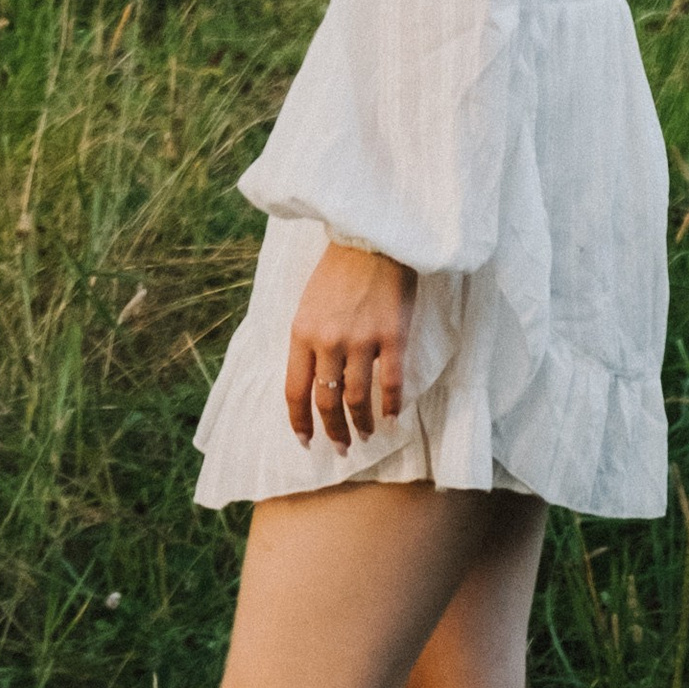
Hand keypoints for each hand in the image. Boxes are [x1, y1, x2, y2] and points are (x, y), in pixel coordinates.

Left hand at [285, 239, 414, 450]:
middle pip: (327, 401)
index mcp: (302, 332)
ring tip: (366, 435)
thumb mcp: (308, 305)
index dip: (300, 422)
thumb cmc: (338, 271)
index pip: (295, 391)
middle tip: (341, 448)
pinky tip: (393, 418)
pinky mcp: (392, 336)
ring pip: (357, 398)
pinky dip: (392, 406)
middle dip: (333, 431)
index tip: (305, 442)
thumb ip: (308, 343)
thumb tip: (313, 384)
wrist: (370, 238)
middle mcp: (328, 341)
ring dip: (362, 424)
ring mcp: (361, 339)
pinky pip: (391, 382)